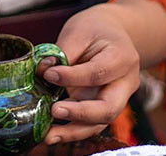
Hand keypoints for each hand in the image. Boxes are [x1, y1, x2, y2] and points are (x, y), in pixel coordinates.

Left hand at [38, 6, 140, 144]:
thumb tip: (41, 70)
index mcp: (122, 58)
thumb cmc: (96, 29)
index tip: (48, 74)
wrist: (113, 33)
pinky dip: (72, 130)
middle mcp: (125, 84)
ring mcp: (116, 99)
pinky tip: (52, 133)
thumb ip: (62, 52)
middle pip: (108, 108)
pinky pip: (90, 124)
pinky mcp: (103, 107)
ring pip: (100, 123)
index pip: (98, 73)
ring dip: (73, 132)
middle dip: (80, 114)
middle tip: (54, 111)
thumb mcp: (80, 31)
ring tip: (47, 135)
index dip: (72, 77)